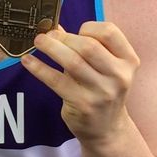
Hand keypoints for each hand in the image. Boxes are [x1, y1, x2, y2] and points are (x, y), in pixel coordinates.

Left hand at [20, 20, 137, 145]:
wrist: (107, 128)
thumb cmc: (103, 90)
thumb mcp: (104, 67)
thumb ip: (84, 46)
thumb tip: (55, 27)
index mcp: (128, 61)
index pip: (109, 32)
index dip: (89, 28)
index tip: (75, 32)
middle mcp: (119, 76)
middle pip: (88, 46)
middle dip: (64, 38)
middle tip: (48, 36)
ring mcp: (102, 92)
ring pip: (72, 62)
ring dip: (50, 48)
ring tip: (38, 42)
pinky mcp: (83, 104)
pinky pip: (56, 81)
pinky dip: (39, 68)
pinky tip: (28, 61)